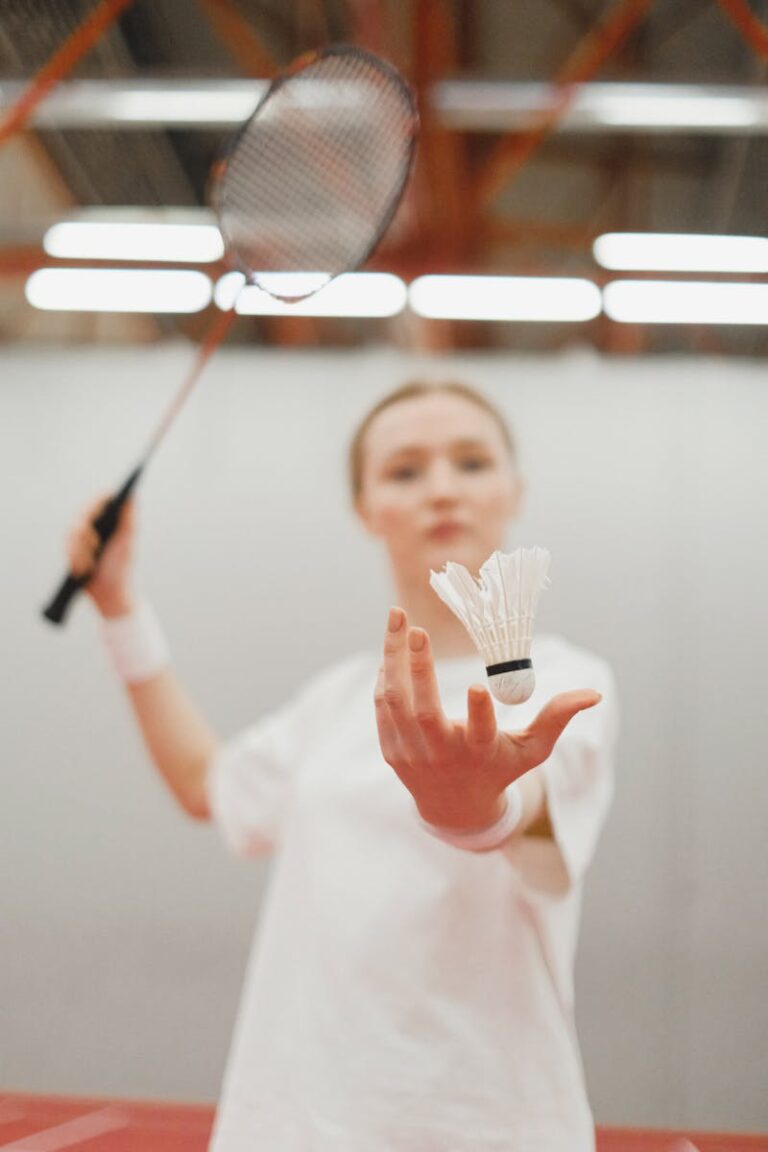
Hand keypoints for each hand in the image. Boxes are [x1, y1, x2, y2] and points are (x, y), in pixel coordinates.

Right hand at [65, 494, 136, 617]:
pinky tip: (83, 571)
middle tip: (96, 547)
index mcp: (110, 518)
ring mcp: (81, 536)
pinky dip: (76, 560)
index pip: (102, 500)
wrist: (108, 591)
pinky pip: (67, 548)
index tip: (99, 514)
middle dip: (87, 535)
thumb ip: (128, 519)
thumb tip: (131, 495)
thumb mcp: (127, 541)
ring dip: (82, 552)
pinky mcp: (71, 548)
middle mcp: (94, 524)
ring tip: (91, 565)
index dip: (98, 503)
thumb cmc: (121, 566)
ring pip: (72, 532)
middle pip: (82, 516)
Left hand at [374, 606, 601, 832]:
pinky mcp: (392, 748)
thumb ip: (556, 718)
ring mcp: (412, 753)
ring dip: (394, 658)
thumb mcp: (531, 749)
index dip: (478, 713)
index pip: (479, 735)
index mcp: (480, 754)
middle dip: (420, 671)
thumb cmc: (499, 768)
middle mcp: (442, 755)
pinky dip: (386, 675)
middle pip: (424, 714)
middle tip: (418, 629)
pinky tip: (392, 644)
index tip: (477, 685)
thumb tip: (594, 693)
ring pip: (396, 702)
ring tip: (397, 616)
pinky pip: (384, 707)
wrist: (453, 808)